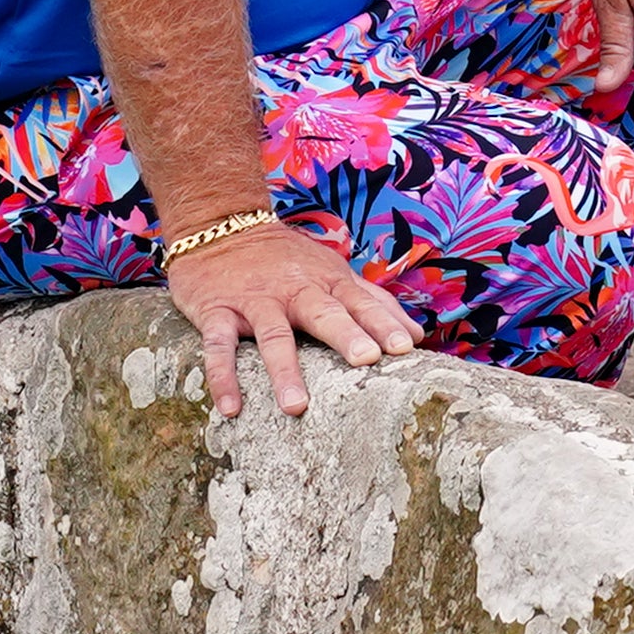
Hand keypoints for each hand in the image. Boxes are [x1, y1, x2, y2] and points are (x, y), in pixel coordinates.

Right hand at [166, 218, 412, 418]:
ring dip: (284, 370)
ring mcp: (255, 301)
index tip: (405, 348)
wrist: (219, 225)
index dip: (383, 323)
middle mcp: (294, 290)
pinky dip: (223, 376)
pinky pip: (219, 346)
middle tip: (366, 360)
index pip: (360, 303)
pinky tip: (231, 408)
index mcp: (326, 282)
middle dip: (345, 335)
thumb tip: (416, 335)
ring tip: (296, 406)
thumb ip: (373, 302)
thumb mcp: (332, 271)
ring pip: (272, 334)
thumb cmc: (286, 259)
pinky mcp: (217, 311)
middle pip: (323, 313)